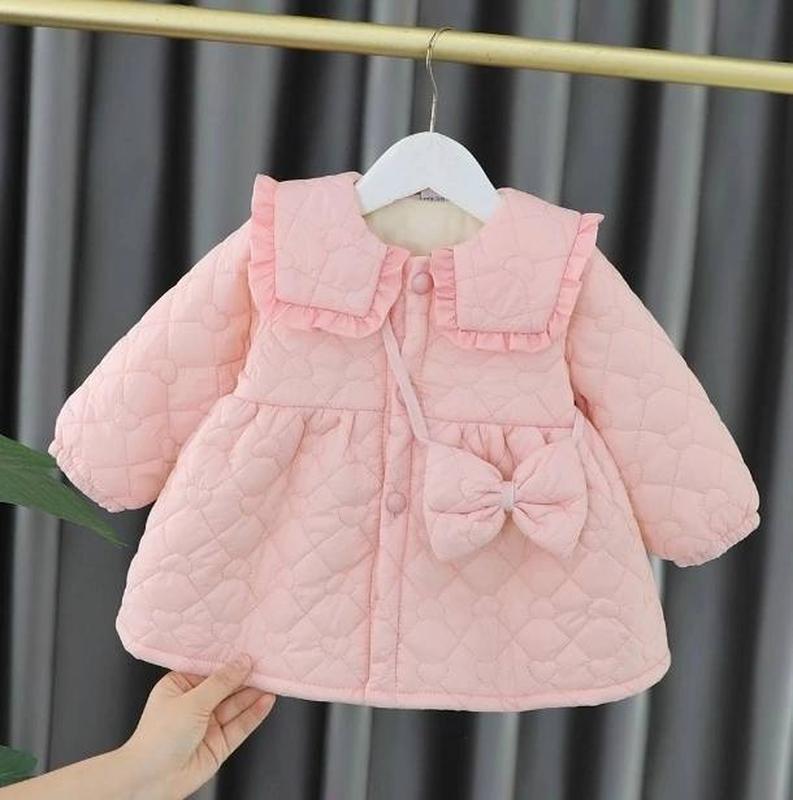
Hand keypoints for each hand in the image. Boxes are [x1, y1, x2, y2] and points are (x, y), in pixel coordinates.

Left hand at [118, 654, 275, 798]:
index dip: (230, 660)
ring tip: (272, 679)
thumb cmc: (158, 738)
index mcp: (180, 686)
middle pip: (226, 687)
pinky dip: (255, 713)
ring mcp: (208, 725)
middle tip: (267, 664)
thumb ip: (221, 682)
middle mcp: (195, 704)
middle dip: (246, 677)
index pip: (210, 669)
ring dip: (254, 693)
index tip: (249, 649)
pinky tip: (267, 701)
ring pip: (236, 705)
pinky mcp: (220, 743)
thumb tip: (242, 662)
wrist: (149, 782)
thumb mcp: (191, 701)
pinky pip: (240, 725)